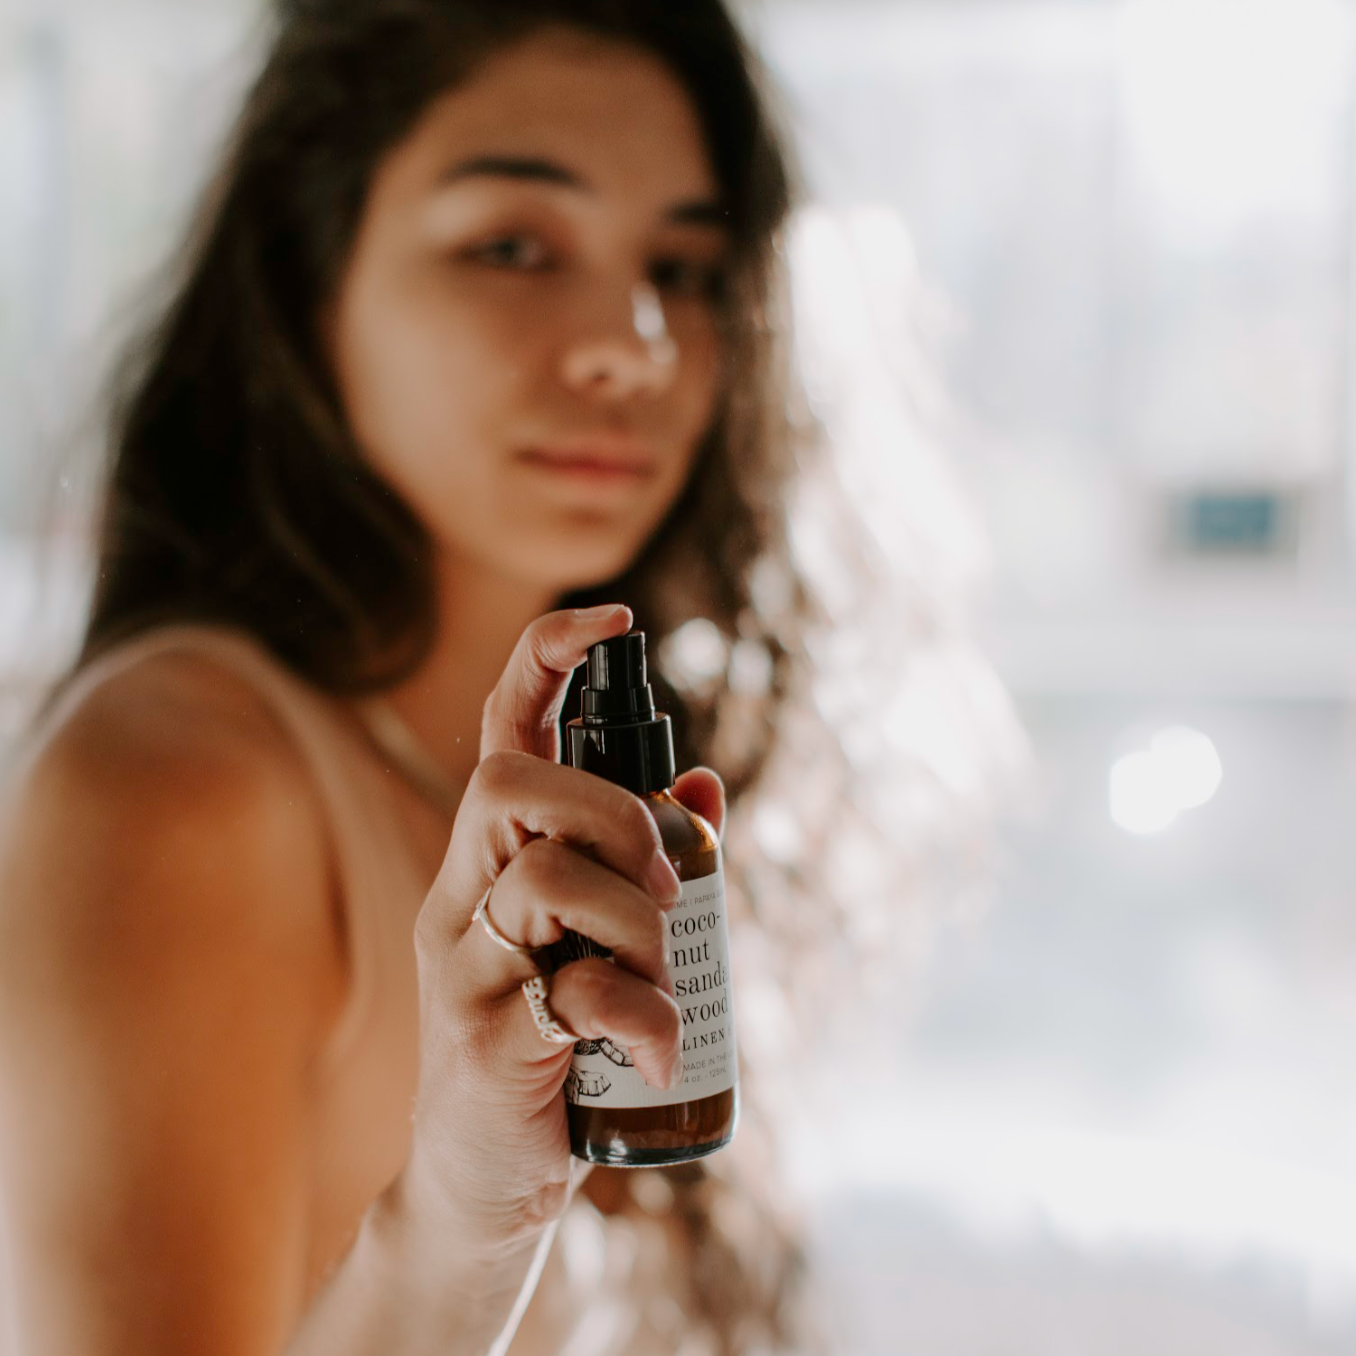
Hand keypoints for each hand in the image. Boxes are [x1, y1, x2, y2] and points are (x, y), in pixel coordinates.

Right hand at [389, 604, 723, 1253]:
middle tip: (663, 883)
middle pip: (511, 783)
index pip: (501, 728)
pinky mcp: (485, 1039)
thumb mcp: (596, 942)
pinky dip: (643, 1016)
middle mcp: (460, 895)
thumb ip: (645, 865)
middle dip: (612, 813)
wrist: (482, 1182)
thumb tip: (707, 787)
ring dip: (637, 926)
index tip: (613, 618)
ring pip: (547, 880)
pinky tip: (660, 1049)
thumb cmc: (553, 1043)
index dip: (547, 658)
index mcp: (490, 860)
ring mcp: (462, 966)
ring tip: (659, 982)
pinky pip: (577, 992)